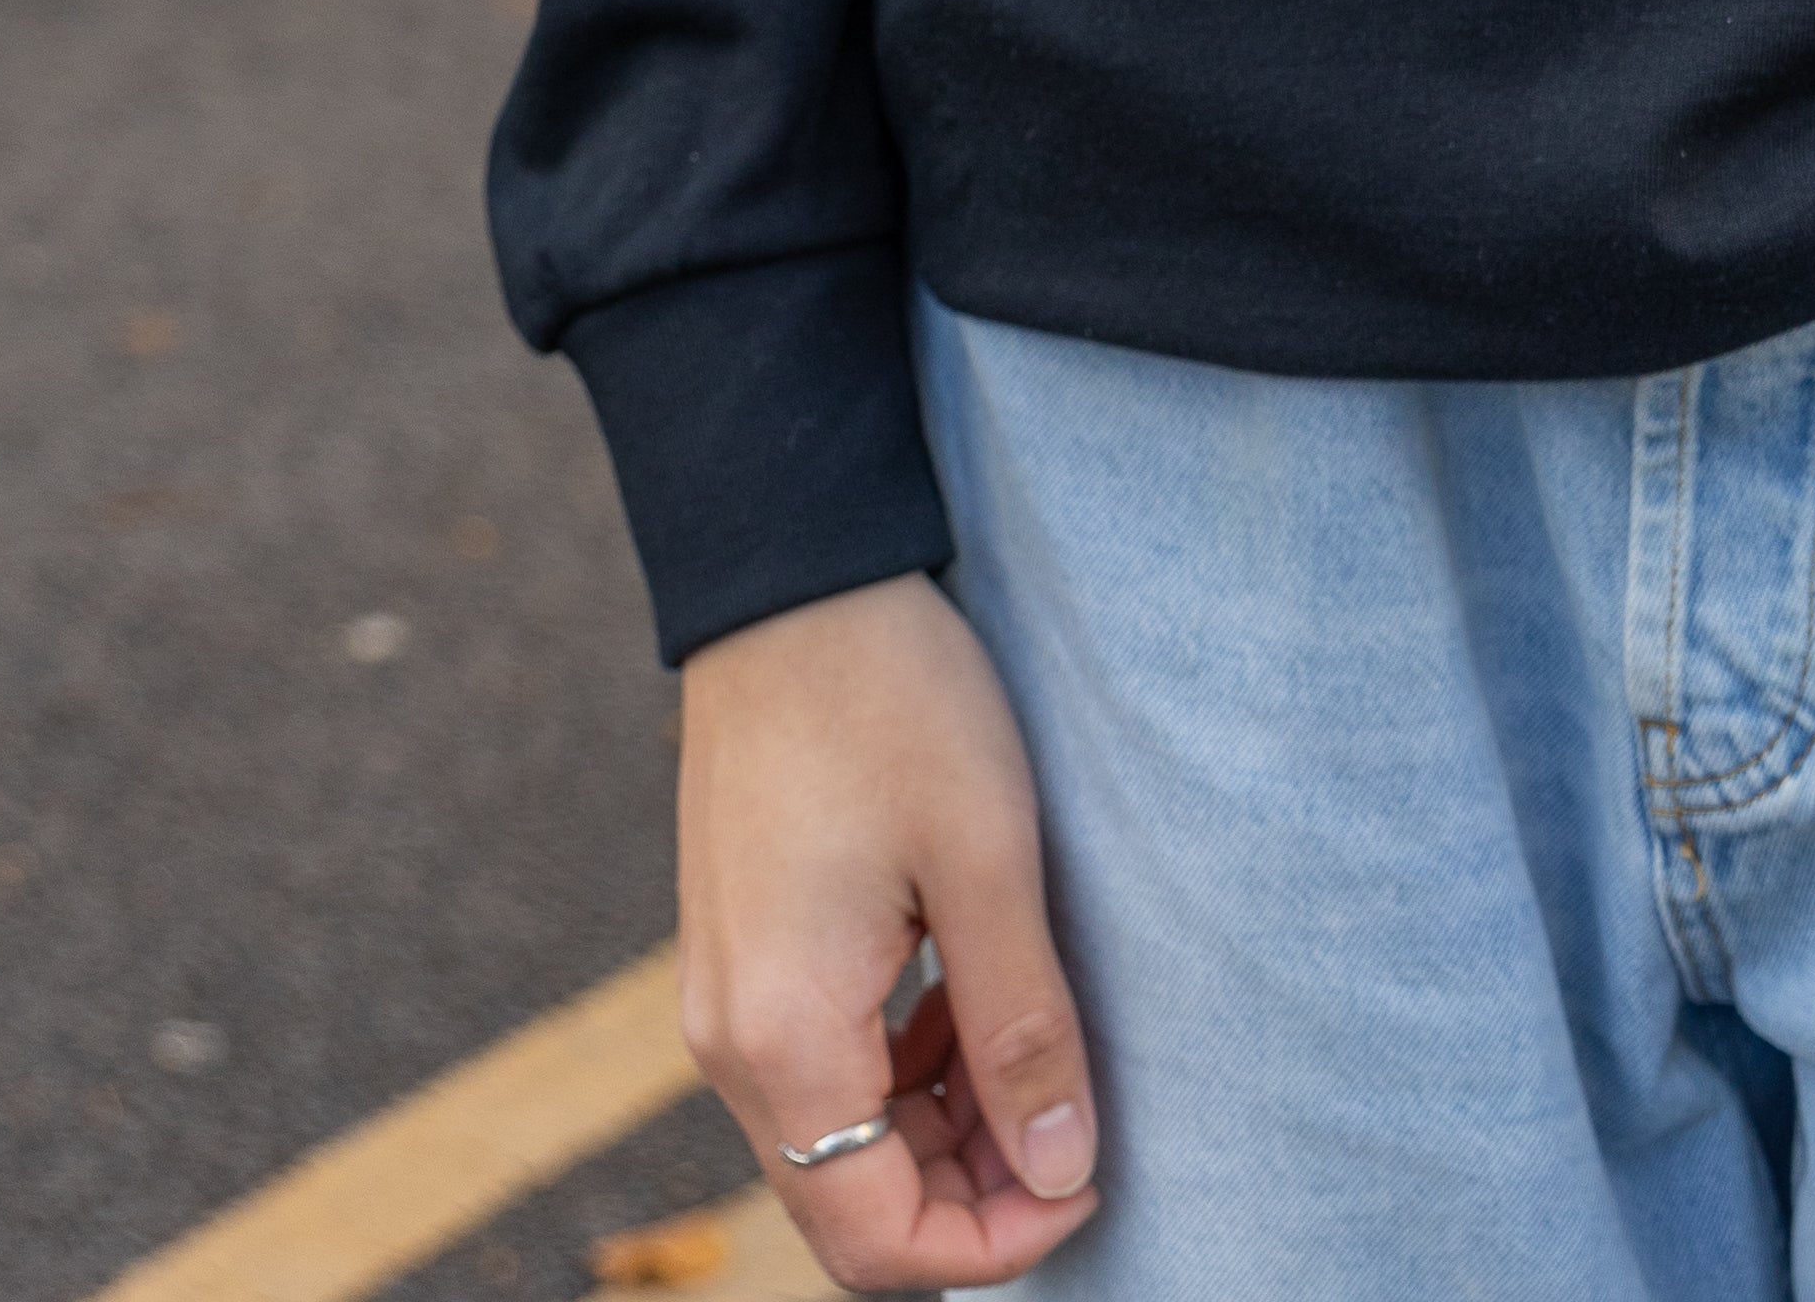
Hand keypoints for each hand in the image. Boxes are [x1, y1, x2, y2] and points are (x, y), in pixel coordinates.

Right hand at [677, 573, 1099, 1286]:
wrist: (792, 580)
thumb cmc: (893, 698)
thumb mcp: (988, 860)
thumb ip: (1022, 1031)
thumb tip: (1065, 1172)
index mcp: (781, 1035)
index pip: (875, 1240)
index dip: (994, 1244)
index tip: (1089, 1178)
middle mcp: (730, 1042)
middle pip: (850, 1204)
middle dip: (972, 1194)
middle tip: (1075, 1117)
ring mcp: (725, 998)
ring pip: (840, 1138)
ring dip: (943, 1128)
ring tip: (1033, 1041)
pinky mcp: (740, 952)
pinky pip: (821, 1065)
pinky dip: (904, 1067)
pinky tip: (969, 992)